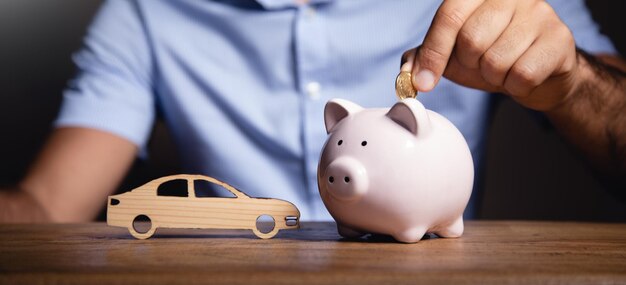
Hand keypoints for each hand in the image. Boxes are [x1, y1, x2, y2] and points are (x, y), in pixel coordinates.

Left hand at [402, 0, 578, 110]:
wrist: (541, 74)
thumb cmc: (494, 57)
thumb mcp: (454, 56)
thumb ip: (426, 57)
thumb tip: (406, 72)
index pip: (449, 17)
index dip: (434, 53)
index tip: (424, 82)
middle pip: (472, 40)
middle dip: (471, 65)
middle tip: (484, 64)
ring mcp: (540, 13)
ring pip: (496, 61)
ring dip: (495, 77)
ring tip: (505, 69)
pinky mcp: (560, 38)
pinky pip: (522, 75)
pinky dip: (516, 86)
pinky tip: (523, 76)